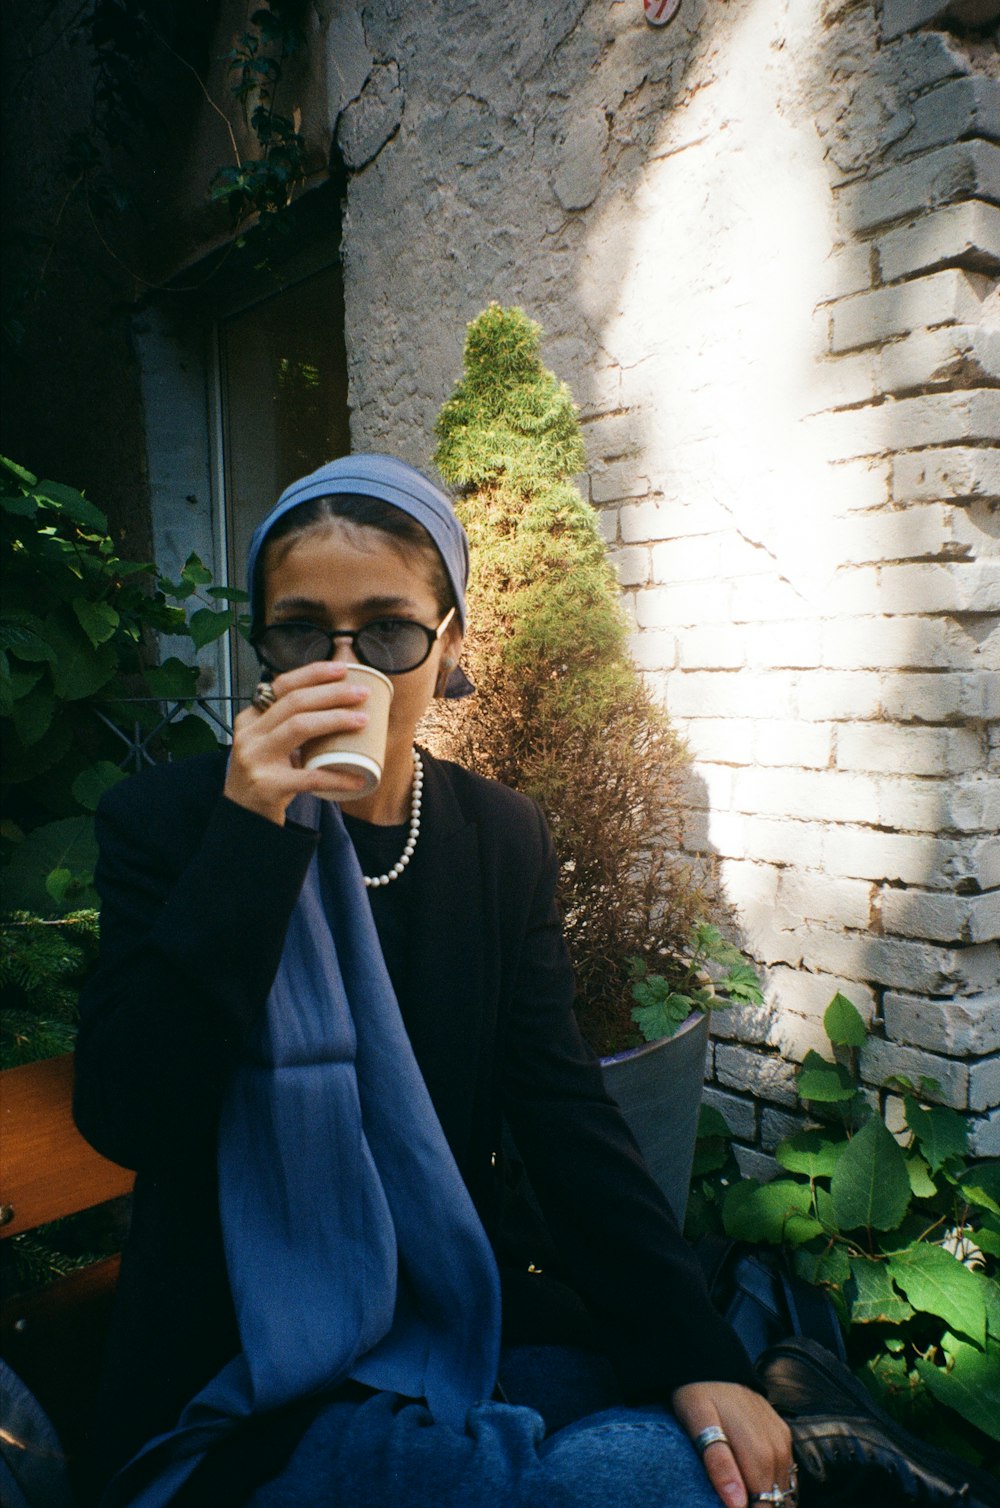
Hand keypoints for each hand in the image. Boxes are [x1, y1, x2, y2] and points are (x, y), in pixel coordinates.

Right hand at [225, 661, 370, 823]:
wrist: (243, 817)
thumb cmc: (265, 776)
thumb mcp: (268, 744)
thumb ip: (288, 724)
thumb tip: (337, 700)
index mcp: (251, 719)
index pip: (283, 685)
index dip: (314, 673)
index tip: (342, 669)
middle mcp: (250, 735)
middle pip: (295, 702)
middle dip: (332, 693)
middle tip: (361, 694)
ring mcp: (256, 759)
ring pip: (300, 727)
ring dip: (335, 719)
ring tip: (363, 721)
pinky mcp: (268, 786)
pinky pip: (310, 777)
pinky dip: (337, 777)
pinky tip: (358, 779)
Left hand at [672, 1381, 793, 1507]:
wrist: (711, 1361)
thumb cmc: (698, 1393)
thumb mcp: (699, 1425)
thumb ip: (719, 1465)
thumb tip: (738, 1505)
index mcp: (758, 1451)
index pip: (765, 1505)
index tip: (733, 1507)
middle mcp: (777, 1448)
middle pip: (777, 1499)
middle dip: (760, 1506)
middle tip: (733, 1501)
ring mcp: (782, 1440)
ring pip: (785, 1488)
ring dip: (769, 1500)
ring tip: (744, 1495)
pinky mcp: (782, 1434)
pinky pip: (787, 1471)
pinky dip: (775, 1485)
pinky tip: (756, 1488)